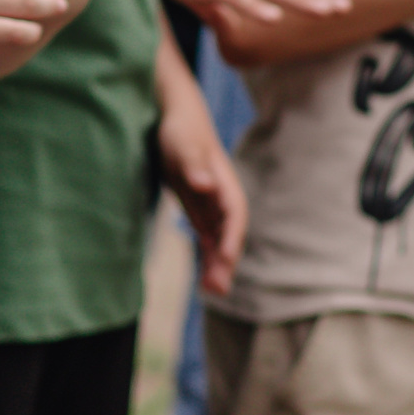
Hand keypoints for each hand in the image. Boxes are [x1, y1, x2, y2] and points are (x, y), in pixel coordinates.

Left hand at [158, 96, 246, 295]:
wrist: (179, 123)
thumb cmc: (182, 131)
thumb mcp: (184, 144)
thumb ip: (193, 163)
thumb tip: (205, 184)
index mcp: (225, 184)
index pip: (234, 214)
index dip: (231, 236)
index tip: (226, 256)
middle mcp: (223, 200)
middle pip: (228, 234)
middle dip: (225, 261)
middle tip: (218, 288)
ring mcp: (212, 208)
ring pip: (219, 243)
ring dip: (218, 266)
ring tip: (212, 291)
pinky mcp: (200, 213)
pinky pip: (206, 242)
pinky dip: (207, 260)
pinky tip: (204, 282)